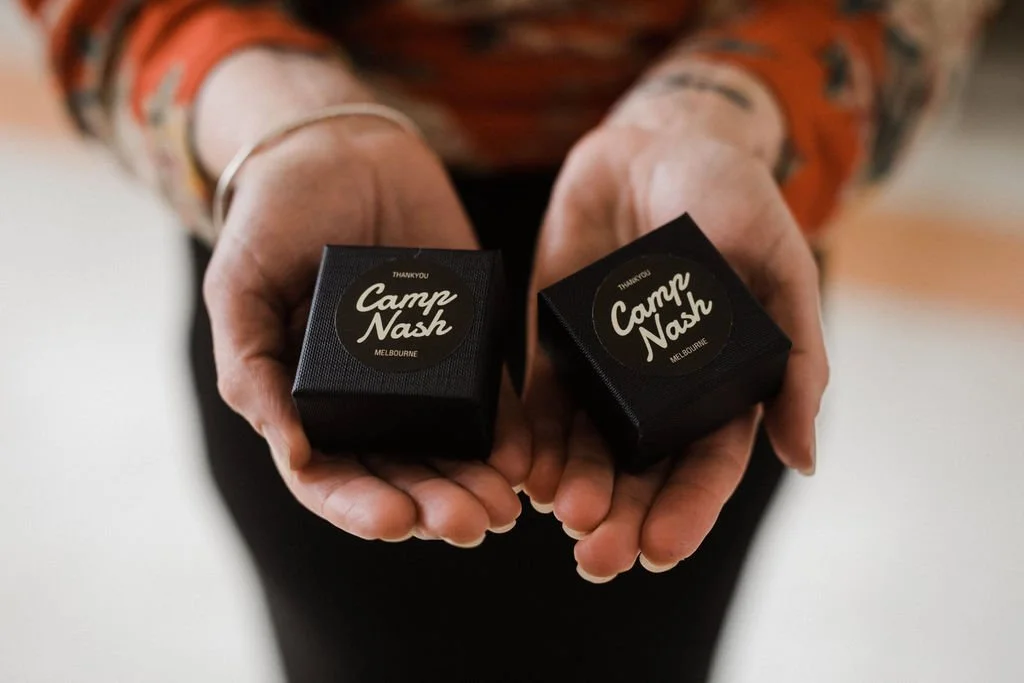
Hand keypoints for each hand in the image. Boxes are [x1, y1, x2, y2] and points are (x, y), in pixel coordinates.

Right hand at [196, 50, 528, 545]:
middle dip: (435, 504)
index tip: (395, 521)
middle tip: (471, 524)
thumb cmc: (272, 220)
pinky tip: (526, 456)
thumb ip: (252, 369)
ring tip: (505, 507)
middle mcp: (371, 402)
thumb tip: (294, 454)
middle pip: (403, 473)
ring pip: (452, 447)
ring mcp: (425, 374)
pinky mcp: (470, 340)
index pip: (333, 475)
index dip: (361, 505)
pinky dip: (510, 431)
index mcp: (310, 402)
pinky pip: (493, 395)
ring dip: (477, 482)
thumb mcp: (238, 289)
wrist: (340, 148)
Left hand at [524, 67, 828, 580]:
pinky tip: (515, 470)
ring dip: (572, 488)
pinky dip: (527, 441)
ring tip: (558, 516)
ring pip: (585, 448)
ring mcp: (601, 371)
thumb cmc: (731, 199)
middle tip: (598, 557)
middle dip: (622, 518)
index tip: (662, 549)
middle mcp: (656, 393)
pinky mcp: (552, 344)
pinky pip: (536, 404)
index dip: (687, 511)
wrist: (655, 144)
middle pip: (639, 473)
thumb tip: (805, 460)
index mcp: (716, 386)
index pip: (705, 466)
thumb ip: (793, 359)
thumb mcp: (778, 267)